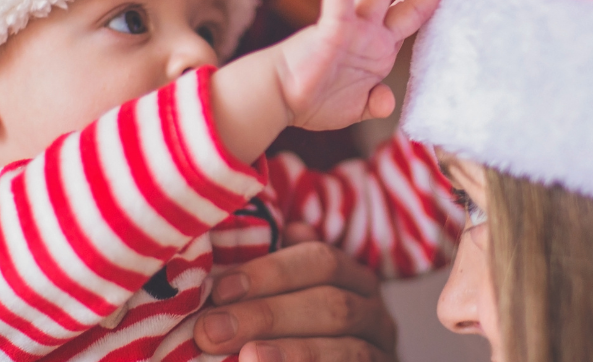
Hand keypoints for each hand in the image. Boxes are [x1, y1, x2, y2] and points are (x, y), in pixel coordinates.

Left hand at [193, 224, 398, 361]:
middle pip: (330, 304)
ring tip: (246, 358)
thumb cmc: (295, 335)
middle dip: (268, 316)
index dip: (272, 271)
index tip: (221, 290)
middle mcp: (374, 311)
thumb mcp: (289, 300)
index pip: (321, 261)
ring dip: (292, 353)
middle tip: (212, 331)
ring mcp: (380, 352)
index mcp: (354, 278)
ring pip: (345, 349)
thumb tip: (242, 242)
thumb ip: (274, 274)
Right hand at [211, 0, 461, 164]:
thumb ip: (375, 102)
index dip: (430, 5)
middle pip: (406, 5)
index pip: (409, 22)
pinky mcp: (331, 26)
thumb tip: (387, 102)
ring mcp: (353, 28)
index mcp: (379, 51)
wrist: (279, 100)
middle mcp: (370, 35)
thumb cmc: (313, 100)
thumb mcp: (355, 107)